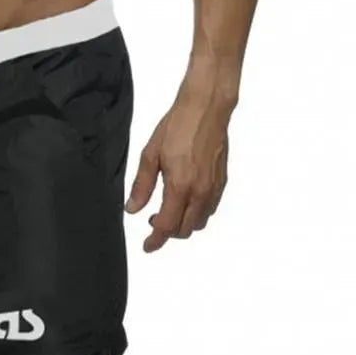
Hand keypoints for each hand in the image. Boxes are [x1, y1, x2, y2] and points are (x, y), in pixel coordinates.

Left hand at [124, 85, 231, 251]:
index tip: (147, 246)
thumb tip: (133, 208)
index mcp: (180, 186)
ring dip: (183, 223)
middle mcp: (201, 192)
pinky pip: (210, 209)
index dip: (156, 240)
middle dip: (168, 232)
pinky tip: (184, 199)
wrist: (206, 109)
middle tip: (152, 221)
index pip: (167, 226)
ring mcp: (214, 188)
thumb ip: (142, 185)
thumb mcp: (150, 154)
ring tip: (167, 209)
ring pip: (199, 221)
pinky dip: (197, 213)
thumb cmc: (177, 127)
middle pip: (185, 229)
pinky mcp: (222, 181)